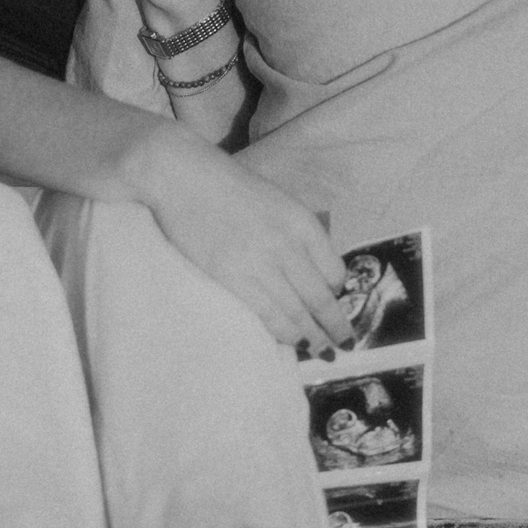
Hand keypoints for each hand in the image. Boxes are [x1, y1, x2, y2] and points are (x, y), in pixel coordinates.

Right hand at [136, 131, 350, 350]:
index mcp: (303, 224)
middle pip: (322, 298)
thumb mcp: (277, 202)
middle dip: (335, 326)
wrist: (184, 177)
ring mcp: (261, 264)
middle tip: (343, 342)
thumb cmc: (228, 186)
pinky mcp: (233, 279)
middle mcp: (289, 246)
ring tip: (321, 350)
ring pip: (298, 313)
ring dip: (313, 337)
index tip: (334, 304)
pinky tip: (291, 342)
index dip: (337, 294)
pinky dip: (284, 333)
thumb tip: (308, 270)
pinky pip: (268, 316)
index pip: (334, 272)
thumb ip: (295, 233)